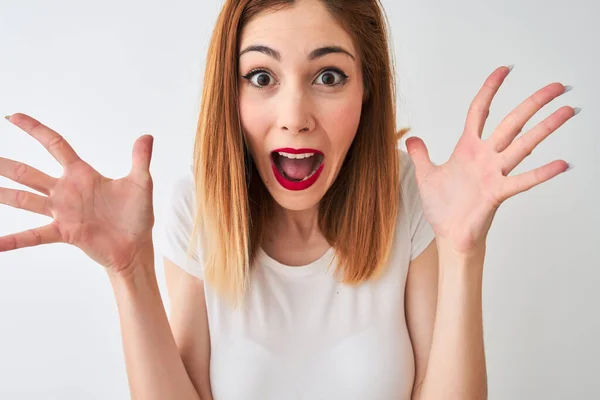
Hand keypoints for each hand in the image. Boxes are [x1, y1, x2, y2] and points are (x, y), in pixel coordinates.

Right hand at [0, 113, 155, 273]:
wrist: (136, 247)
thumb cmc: (136, 216)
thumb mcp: (141, 184)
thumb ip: (140, 159)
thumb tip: (147, 136)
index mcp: (82, 175)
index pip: (54, 145)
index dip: (34, 130)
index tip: (12, 117)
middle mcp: (66, 191)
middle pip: (28, 172)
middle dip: (5, 164)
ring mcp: (62, 212)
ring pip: (24, 199)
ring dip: (3, 194)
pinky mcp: (63, 232)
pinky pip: (34, 235)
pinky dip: (14, 240)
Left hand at [405, 66, 575, 255]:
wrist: (449, 235)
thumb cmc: (442, 207)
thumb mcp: (426, 175)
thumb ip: (420, 155)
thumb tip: (411, 138)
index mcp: (467, 148)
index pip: (480, 111)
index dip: (490, 90)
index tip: (505, 70)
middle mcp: (485, 156)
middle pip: (512, 122)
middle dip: (534, 103)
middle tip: (558, 86)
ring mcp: (493, 173)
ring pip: (523, 145)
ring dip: (546, 128)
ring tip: (568, 111)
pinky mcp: (498, 192)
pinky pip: (522, 181)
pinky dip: (542, 173)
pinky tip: (562, 163)